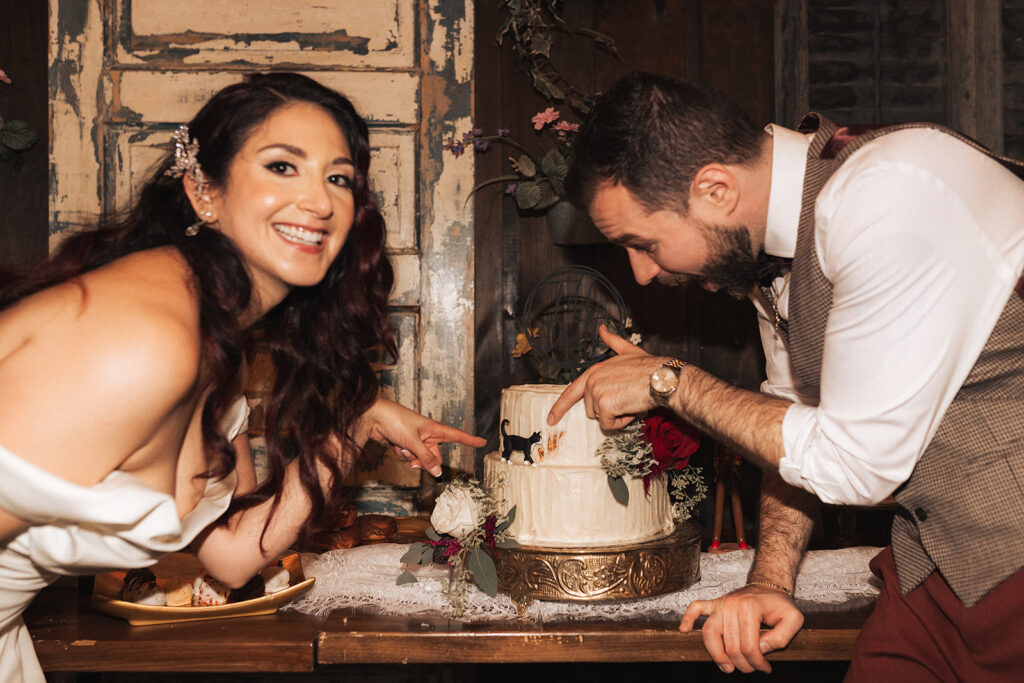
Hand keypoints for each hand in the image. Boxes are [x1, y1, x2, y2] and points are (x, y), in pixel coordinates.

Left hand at [361, 399, 484, 476]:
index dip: (470, 440)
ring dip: (409, 457)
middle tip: (414, 457)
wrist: (373, 417)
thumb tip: (437, 472)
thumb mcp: (413, 441)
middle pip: (434, 456)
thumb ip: (426, 457)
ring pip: (419, 459)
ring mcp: (416, 440)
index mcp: (434, 429)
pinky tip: (394, 444)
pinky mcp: (405, 444)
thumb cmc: (395, 420)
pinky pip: (408, 457)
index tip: (482, 442)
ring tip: (400, 445)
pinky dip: (401, 454)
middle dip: (425, 460)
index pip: (456, 436)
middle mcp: (427, 435)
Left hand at [547, 325, 663, 429]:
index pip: (572, 391)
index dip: (560, 407)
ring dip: (617, 415)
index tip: (550, 419)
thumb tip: (602, 329)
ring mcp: (596, 392)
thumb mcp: (628, 351)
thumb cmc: (650, 367)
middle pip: (591, 410)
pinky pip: (609, 425)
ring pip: (601, 418)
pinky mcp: (604, 405)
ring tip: (631, 400)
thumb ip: (613, 342)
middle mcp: (592, 380)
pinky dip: (622, 422)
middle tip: (627, 398)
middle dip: (610, 409)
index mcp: (594, 371)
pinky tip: (632, 408)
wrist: (662, 377)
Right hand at [679, 585, 803, 673]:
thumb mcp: (793, 620)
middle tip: (753, 668)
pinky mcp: (714, 604)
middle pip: (730, 645)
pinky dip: (689, 618)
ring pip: (710, 633)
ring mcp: (721, 604)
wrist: (768, 586)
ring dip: (717, 654)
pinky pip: (696, 608)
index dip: (758, 662)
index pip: (749, 645)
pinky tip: (684, 629)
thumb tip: (762, 648)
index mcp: (750, 608)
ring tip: (727, 667)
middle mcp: (732, 604)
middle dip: (743, 663)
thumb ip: (782, 637)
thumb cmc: (780, 604)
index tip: (766, 667)